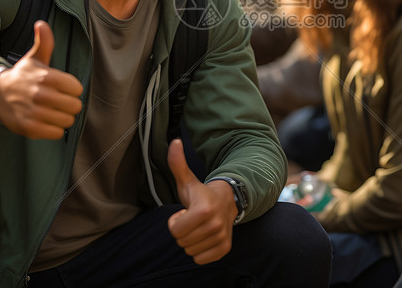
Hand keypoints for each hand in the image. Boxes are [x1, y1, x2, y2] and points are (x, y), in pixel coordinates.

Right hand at [0, 20, 82, 138]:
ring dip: (63, 118)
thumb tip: (42, 24)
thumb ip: (44, 42)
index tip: (63, 88)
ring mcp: (35, 113)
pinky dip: (54, 129)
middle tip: (59, 101)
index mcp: (46, 77)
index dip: (72, 89)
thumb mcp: (34, 58)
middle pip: (75, 106)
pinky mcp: (30, 128)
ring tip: (53, 111)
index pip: (77, 88)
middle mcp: (41, 95)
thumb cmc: (22, 76)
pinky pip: (56, 133)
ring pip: (67, 121)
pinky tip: (46, 121)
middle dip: (69, 104)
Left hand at [167, 139, 237, 263]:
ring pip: (190, 251)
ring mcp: (221, 237)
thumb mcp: (187, 180)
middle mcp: (215, 225)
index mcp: (203, 209)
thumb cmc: (201, 193)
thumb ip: (177, 163)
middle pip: (181, 241)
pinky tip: (205, 236)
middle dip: (183, 231)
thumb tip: (173, 142)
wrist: (227, 201)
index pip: (174, 230)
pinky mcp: (224, 248)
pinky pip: (200, 260)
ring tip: (199, 226)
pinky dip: (200, 251)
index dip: (175, 221)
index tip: (184, 212)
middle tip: (192, 219)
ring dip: (191, 240)